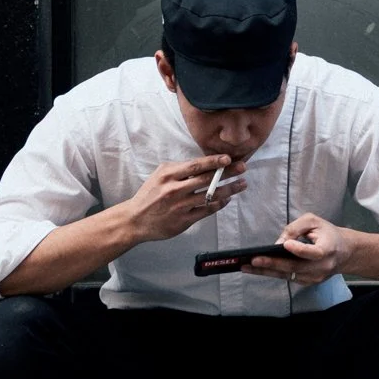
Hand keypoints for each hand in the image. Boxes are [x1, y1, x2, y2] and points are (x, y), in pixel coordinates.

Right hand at [115, 155, 244, 249]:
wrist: (135, 220)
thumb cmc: (150, 194)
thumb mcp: (160, 175)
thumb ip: (180, 170)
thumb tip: (205, 164)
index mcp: (168, 174)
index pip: (196, 165)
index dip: (214, 161)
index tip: (228, 158)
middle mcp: (175, 189)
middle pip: (207, 179)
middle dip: (227, 173)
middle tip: (243, 167)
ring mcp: (180, 206)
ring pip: (210, 196)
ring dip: (229, 190)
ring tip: (241, 184)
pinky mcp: (183, 220)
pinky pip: (206, 211)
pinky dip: (218, 204)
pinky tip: (227, 200)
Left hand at [256, 213, 342, 287]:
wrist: (344, 253)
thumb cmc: (327, 233)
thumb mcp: (314, 222)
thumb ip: (296, 228)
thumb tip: (278, 243)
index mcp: (328, 249)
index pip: (314, 252)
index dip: (300, 250)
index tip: (285, 245)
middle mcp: (322, 266)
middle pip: (295, 267)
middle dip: (272, 263)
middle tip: (253, 260)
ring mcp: (315, 277)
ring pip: (288, 274)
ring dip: (267, 271)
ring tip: (247, 267)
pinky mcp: (308, 282)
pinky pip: (288, 277)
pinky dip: (273, 273)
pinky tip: (258, 269)